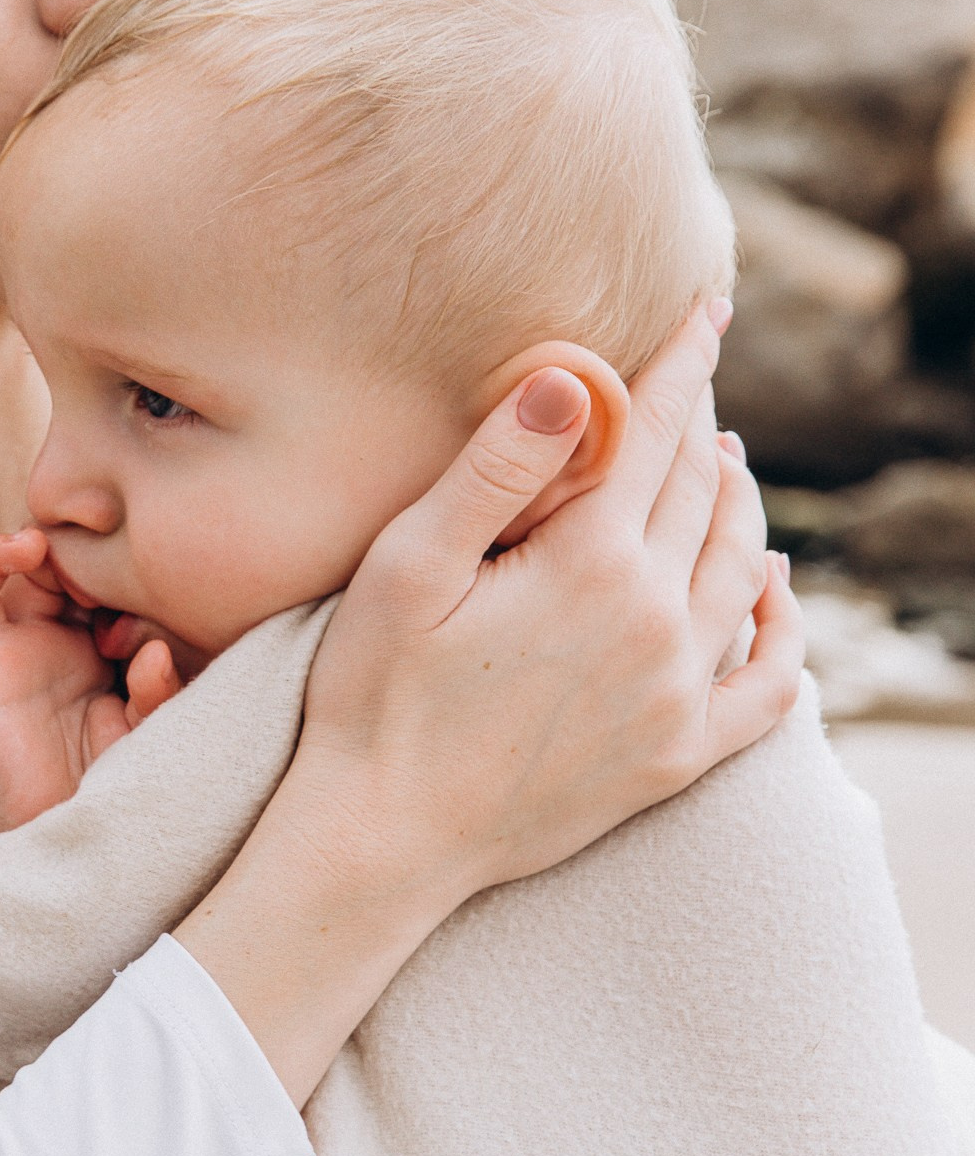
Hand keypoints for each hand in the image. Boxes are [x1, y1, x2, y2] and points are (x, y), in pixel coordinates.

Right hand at [0, 531, 179, 837]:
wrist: (56, 836)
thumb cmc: (101, 782)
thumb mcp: (143, 731)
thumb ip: (155, 694)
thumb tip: (154, 653)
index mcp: (82, 641)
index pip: (81, 574)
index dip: (96, 559)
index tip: (129, 568)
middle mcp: (33, 640)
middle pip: (29, 566)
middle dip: (52, 547)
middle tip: (81, 550)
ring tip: (26, 546)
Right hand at [289, 297, 798, 915]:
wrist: (385, 843)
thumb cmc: (374, 698)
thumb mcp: (409, 567)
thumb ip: (496, 468)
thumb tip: (572, 379)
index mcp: (591, 564)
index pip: (654, 435)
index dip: (680, 365)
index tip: (705, 312)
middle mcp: (656, 624)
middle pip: (703, 495)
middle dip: (703, 429)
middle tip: (699, 385)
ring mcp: (677, 696)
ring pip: (740, 571)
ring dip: (739, 508)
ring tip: (726, 469)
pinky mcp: (678, 756)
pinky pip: (769, 684)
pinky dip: (781, 626)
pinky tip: (768, 589)